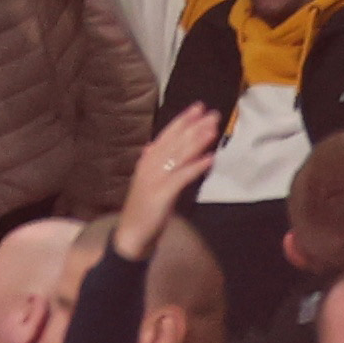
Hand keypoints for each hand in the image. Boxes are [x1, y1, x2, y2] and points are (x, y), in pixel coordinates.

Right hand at [117, 104, 221, 258]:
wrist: (130, 235)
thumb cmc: (142, 210)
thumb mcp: (146, 183)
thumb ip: (149, 164)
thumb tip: (151, 147)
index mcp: (147, 161)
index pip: (167, 135)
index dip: (183, 120)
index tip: (198, 107)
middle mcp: (150, 165)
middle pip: (176, 141)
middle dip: (195, 126)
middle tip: (213, 113)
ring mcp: (155, 179)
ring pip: (179, 155)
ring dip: (197, 141)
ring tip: (213, 129)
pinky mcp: (162, 194)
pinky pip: (182, 177)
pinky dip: (196, 166)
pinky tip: (210, 158)